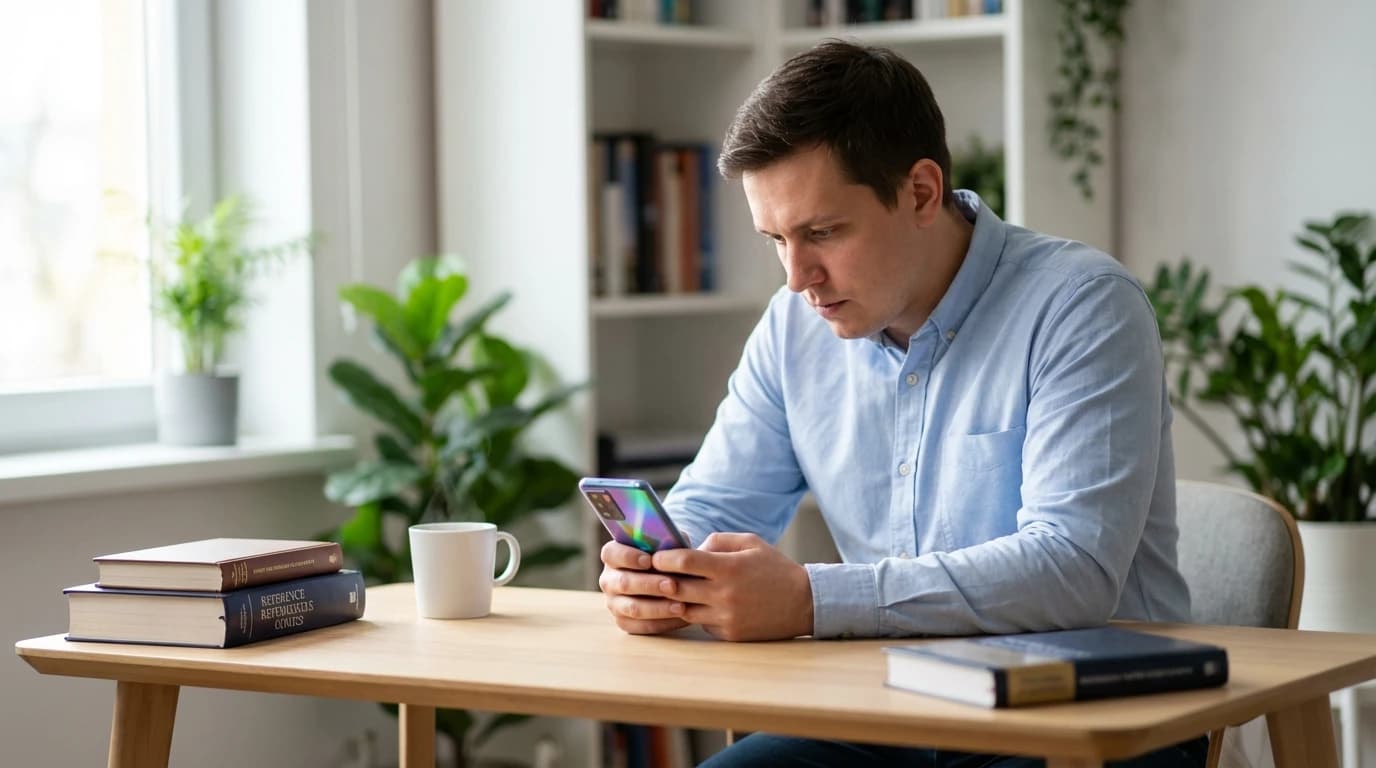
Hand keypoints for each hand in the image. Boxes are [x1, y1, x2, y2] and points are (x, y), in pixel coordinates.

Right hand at [598, 540, 689, 635]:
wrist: (669, 576)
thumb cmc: (665, 556)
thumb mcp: (665, 544)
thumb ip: (664, 542)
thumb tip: (672, 544)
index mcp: (612, 555)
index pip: (611, 553)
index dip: (628, 556)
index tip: (649, 560)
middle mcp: (608, 580)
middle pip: (624, 583)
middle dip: (650, 585)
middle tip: (673, 585)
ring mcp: (614, 602)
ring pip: (633, 608)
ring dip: (658, 607)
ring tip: (681, 606)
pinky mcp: (624, 622)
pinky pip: (641, 627)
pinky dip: (662, 623)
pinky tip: (680, 618)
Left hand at [651, 532, 813, 641]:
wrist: (804, 603)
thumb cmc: (775, 568)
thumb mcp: (750, 543)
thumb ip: (717, 541)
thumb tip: (691, 549)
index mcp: (729, 568)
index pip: (684, 562)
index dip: (664, 559)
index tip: (655, 557)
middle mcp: (725, 595)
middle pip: (676, 589)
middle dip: (660, 581)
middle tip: (651, 575)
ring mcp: (726, 618)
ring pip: (684, 610)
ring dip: (675, 601)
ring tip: (672, 591)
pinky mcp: (729, 635)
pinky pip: (701, 624)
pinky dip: (697, 614)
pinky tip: (702, 606)